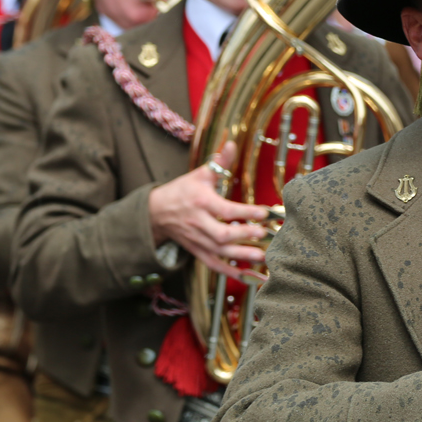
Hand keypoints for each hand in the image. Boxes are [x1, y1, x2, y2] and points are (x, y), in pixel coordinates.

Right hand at [146, 141, 268, 276]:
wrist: (156, 212)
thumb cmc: (182, 191)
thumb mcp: (200, 174)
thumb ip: (220, 162)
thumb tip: (232, 143)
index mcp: (201, 202)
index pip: (225, 209)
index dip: (245, 213)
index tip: (264, 213)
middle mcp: (199, 223)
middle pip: (221, 234)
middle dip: (244, 236)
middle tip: (264, 235)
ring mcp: (198, 240)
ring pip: (220, 252)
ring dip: (242, 257)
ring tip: (263, 258)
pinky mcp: (198, 252)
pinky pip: (215, 265)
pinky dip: (233, 273)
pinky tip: (251, 277)